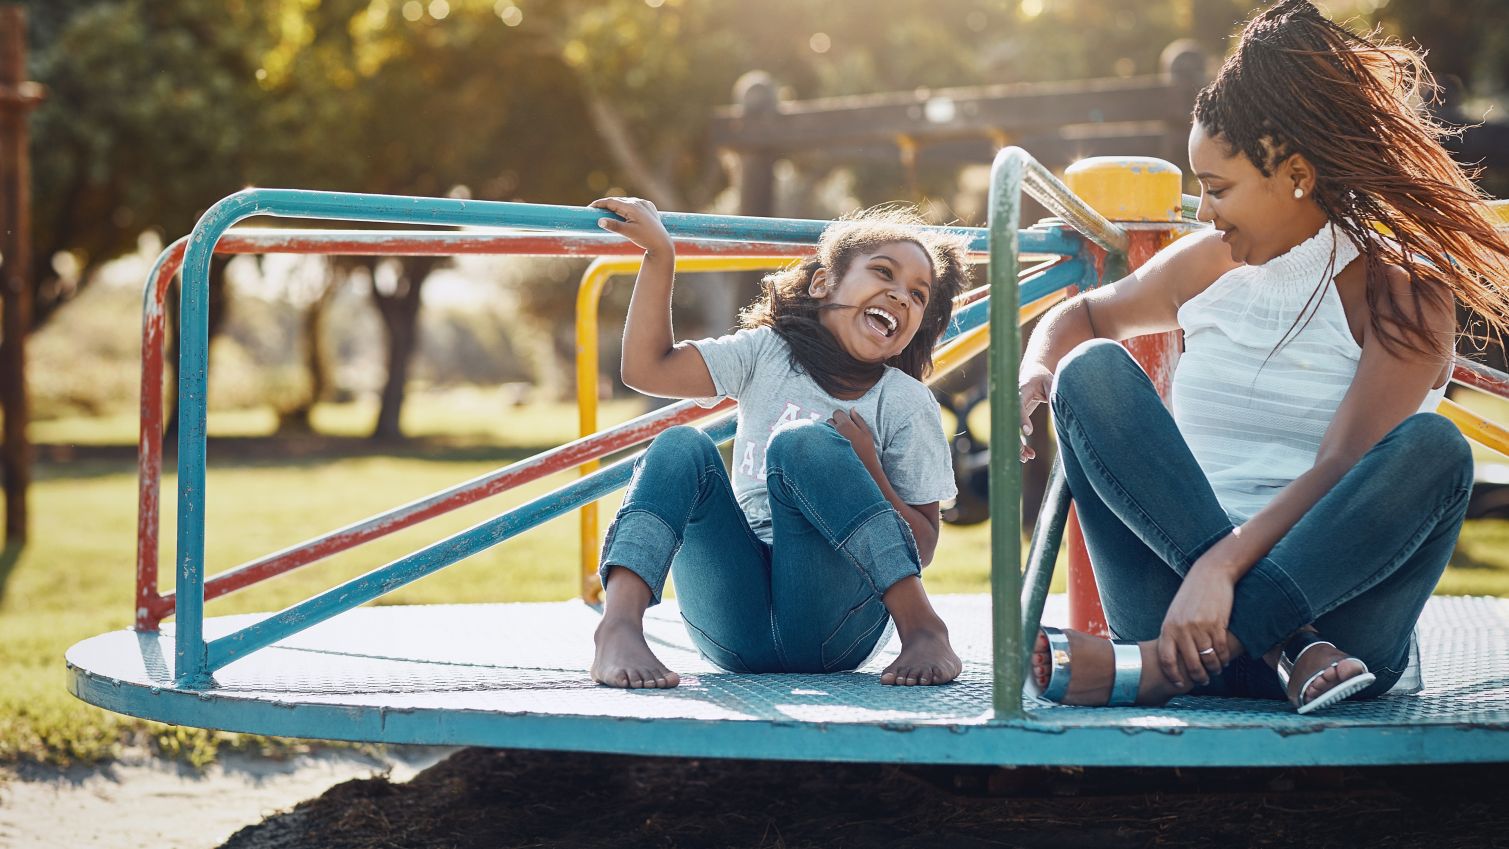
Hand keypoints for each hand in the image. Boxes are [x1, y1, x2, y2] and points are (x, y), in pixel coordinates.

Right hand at [590, 197, 672, 256]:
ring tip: (606, 213)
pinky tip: (622, 214)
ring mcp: (644, 204)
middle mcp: (638, 202)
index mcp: (632, 206)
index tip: (589, 208)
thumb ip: (614, 226)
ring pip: (626, 202)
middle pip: (617, 201)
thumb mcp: (628, 233)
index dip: (599, 204)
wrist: (662, 243)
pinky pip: (634, 205)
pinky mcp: (649, 207)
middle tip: (595, 212)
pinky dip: (626, 208)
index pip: (611, 201)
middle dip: (606, 206)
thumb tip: (600, 221)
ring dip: (616, 206)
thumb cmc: (645, 238)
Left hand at [829, 409, 878, 466]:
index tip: (845, 423)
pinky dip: (826, 441)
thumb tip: (852, 409)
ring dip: (829, 432)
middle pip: (829, 420)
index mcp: (846, 425)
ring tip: (838, 441)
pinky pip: (822, 440)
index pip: (837, 412)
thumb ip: (858, 419)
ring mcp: (829, 440)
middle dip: (835, 424)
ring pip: (824, 430)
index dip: (841, 417)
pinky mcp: (825, 449)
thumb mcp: (867, 433)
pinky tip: (833, 447)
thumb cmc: (867, 450)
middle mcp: (835, 431)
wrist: (863, 469)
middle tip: (843, 433)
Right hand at [1018, 363, 1052, 461]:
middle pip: (1010, 423)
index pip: (1018, 406)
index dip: (1022, 419)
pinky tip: (1029, 455)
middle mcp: (1012, 402)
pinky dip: (1021, 444)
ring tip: (1028, 458)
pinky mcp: (1016, 417)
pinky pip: (1015, 433)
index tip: (1028, 431)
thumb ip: (1052, 394)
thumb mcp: (1050, 381)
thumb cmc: (1042, 377)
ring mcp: (1012, 411)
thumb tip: (1060, 412)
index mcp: (1020, 390)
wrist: (1031, 372)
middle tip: (1025, 453)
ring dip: (1017, 446)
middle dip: (1016, 439)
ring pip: (1010, 432)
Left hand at [1157, 560, 1235, 687]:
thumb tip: (1172, 657)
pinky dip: (1223, 659)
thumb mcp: (1175, 614)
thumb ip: (1173, 633)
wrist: (1209, 574)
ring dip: (1213, 669)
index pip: (1166, 659)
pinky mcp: (1217, 624)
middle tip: (1203, 681)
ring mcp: (1200, 627)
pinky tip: (1224, 661)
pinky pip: (1220, 650)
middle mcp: (1182, 629)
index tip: (1179, 684)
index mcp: (1168, 628)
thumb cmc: (1191, 596)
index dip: (1173, 675)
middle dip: (1198, 677)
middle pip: (1190, 664)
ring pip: (1207, 659)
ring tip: (1215, 671)